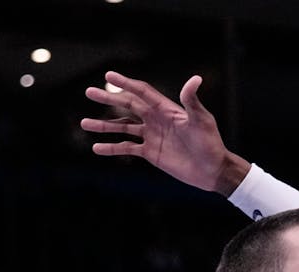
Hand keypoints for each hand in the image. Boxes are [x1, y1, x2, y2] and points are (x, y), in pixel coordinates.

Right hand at [80, 71, 249, 195]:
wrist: (214, 170)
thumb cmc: (211, 143)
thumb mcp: (202, 120)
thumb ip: (192, 101)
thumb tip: (195, 78)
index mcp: (166, 109)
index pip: (142, 92)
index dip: (126, 83)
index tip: (109, 75)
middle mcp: (156, 120)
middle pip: (128, 106)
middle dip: (109, 99)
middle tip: (89, 92)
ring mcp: (152, 136)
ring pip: (123, 127)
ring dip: (104, 125)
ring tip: (85, 123)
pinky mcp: (151, 153)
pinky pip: (127, 148)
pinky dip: (112, 148)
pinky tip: (97, 148)